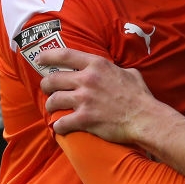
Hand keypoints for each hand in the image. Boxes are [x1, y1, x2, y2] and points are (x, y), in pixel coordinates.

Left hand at [38, 48, 157, 142]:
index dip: (48, 56)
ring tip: (52, 109)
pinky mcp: (85, 119)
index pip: (65, 55)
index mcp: (98, 65)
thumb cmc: (140, 97)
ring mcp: (85, 99)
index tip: (40, 58)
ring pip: (53, 100)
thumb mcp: (130, 74)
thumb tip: (115, 69)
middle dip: (46, 85)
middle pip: (54, 79)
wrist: (145, 118)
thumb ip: (117, 70)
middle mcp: (88, 80)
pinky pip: (61, 123)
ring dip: (50, 106)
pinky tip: (59, 128)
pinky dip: (58, 127)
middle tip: (47, 89)